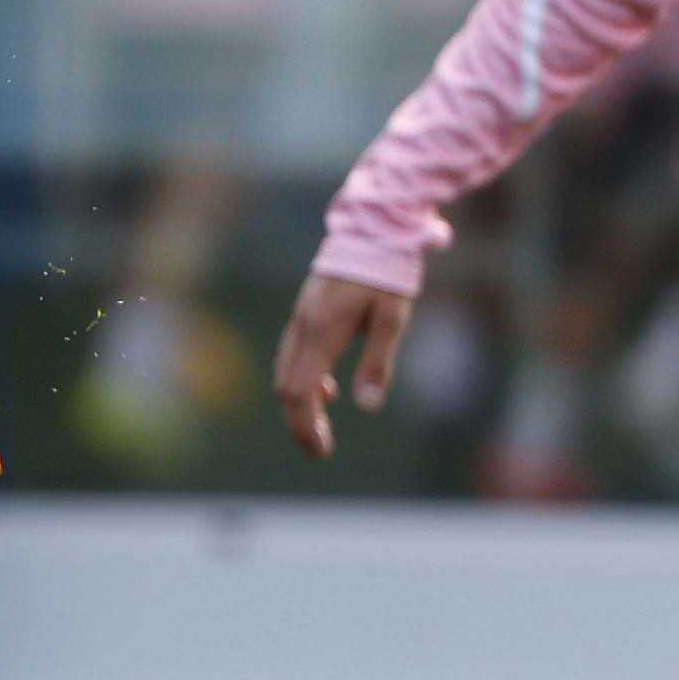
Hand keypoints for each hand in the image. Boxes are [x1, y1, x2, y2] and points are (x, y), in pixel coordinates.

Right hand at [272, 272, 417, 458]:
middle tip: (320, 449)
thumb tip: (367, 408)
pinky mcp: (305, 313)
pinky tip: (326, 389)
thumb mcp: (393, 319)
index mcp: (322, 331)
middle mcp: (302, 327)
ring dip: (299, 403)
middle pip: (285, 387)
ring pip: (284, 372)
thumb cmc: (387, 273)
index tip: (322, 451)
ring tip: (321, 426)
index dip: (305, 426)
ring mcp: (300, 318)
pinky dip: (302, 381)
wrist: (372, 228)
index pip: (299, 392)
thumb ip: (378, 364)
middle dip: (299, 422)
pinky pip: (292, 356)